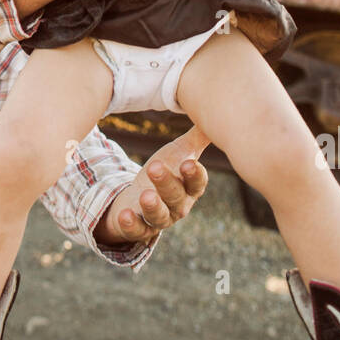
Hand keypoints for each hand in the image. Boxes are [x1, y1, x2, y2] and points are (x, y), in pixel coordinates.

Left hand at [95, 128, 209, 245]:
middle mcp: (178, 206)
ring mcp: (159, 219)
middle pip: (175, 197)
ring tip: (145, 195)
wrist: (139, 199)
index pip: (197, 183)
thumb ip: (196, 137)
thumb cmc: (165, 172)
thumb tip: (214, 108)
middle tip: (154, 167)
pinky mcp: (139, 229)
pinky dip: (131, 225)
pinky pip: (136, 231)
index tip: (187, 163)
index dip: (194, 174)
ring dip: (153, 206)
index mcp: (189, 188)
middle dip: (166, 183)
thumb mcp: (179, 154)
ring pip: (159, 216)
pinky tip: (124, 214)